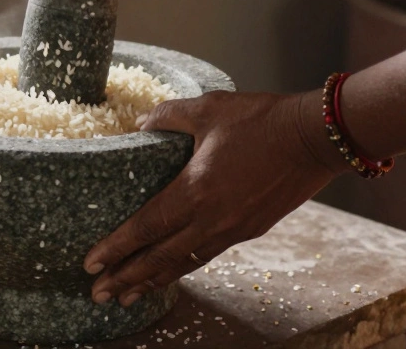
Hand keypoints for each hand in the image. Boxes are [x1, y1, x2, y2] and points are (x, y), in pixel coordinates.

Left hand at [83, 90, 347, 306]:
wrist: (315, 138)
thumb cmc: (261, 119)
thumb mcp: (208, 108)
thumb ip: (168, 116)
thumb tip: (139, 123)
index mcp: (197, 190)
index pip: (147, 227)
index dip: (116, 247)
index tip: (90, 264)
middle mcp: (213, 219)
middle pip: (160, 258)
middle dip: (126, 278)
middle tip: (98, 294)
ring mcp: (233, 229)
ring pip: (184, 264)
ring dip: (153, 281)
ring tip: (127, 296)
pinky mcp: (250, 230)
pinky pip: (207, 255)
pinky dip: (183, 267)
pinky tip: (171, 271)